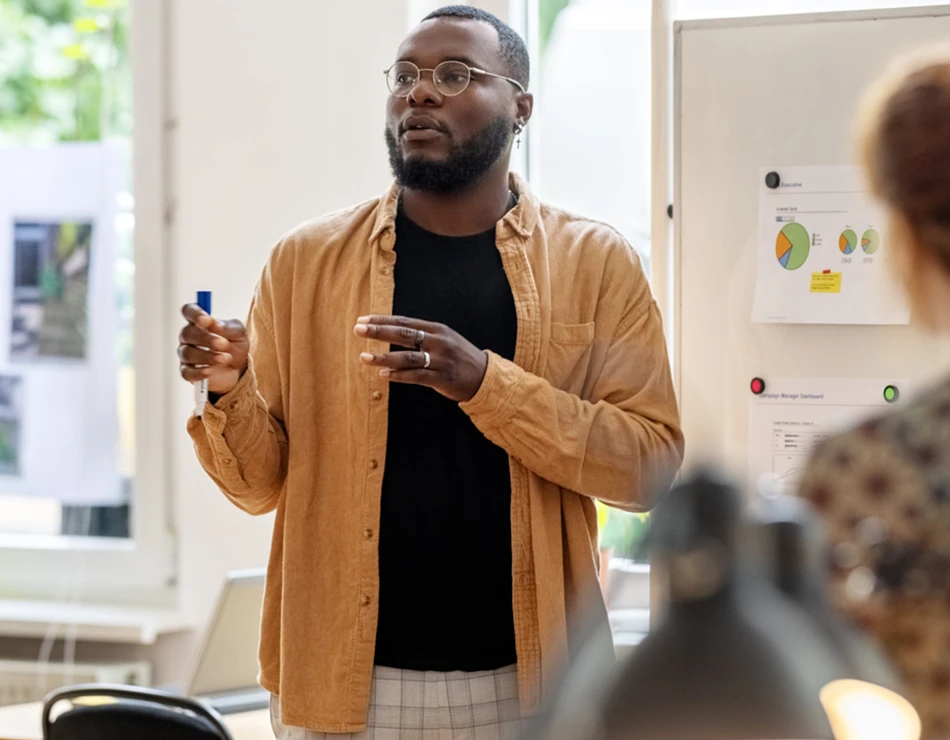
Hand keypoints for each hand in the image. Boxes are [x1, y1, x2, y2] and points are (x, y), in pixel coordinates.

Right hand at [179, 303, 249, 394]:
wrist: (238, 368)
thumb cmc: (235, 345)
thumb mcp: (239, 333)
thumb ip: (227, 327)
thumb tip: (214, 324)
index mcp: (199, 321)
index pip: (189, 311)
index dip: (195, 314)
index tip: (206, 320)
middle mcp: (189, 336)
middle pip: (187, 333)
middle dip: (206, 339)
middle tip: (223, 344)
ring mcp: (186, 354)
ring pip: (188, 353)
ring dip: (207, 356)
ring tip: (226, 358)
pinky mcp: (187, 372)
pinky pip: (187, 372)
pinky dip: (198, 372)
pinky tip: (210, 371)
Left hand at [355, 316, 488, 401]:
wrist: (486, 377)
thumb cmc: (459, 358)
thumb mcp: (444, 340)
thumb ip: (422, 336)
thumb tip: (391, 331)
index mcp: (437, 329)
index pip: (405, 322)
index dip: (383, 320)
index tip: (363, 320)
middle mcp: (439, 341)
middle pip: (404, 334)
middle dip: (379, 331)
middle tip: (358, 329)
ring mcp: (441, 360)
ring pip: (408, 357)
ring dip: (384, 356)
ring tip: (364, 357)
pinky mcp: (443, 378)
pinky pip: (417, 376)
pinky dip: (399, 375)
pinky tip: (384, 374)